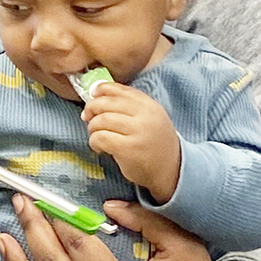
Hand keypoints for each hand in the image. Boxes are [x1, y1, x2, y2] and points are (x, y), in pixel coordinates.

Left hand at [82, 82, 180, 202]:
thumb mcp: (149, 117)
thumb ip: (128, 104)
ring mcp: (138, 132)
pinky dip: (94, 142)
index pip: (118, 89)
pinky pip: (100, 138)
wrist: (171, 170)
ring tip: (97, 135)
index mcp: (149, 105)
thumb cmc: (154, 142)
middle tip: (88, 118)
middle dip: (91, 109)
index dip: (100, 90)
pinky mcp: (128, 149)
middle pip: (105, 103)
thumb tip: (95, 94)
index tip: (93, 97)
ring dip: (93, 128)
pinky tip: (100, 147)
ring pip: (100, 120)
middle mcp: (145, 116)